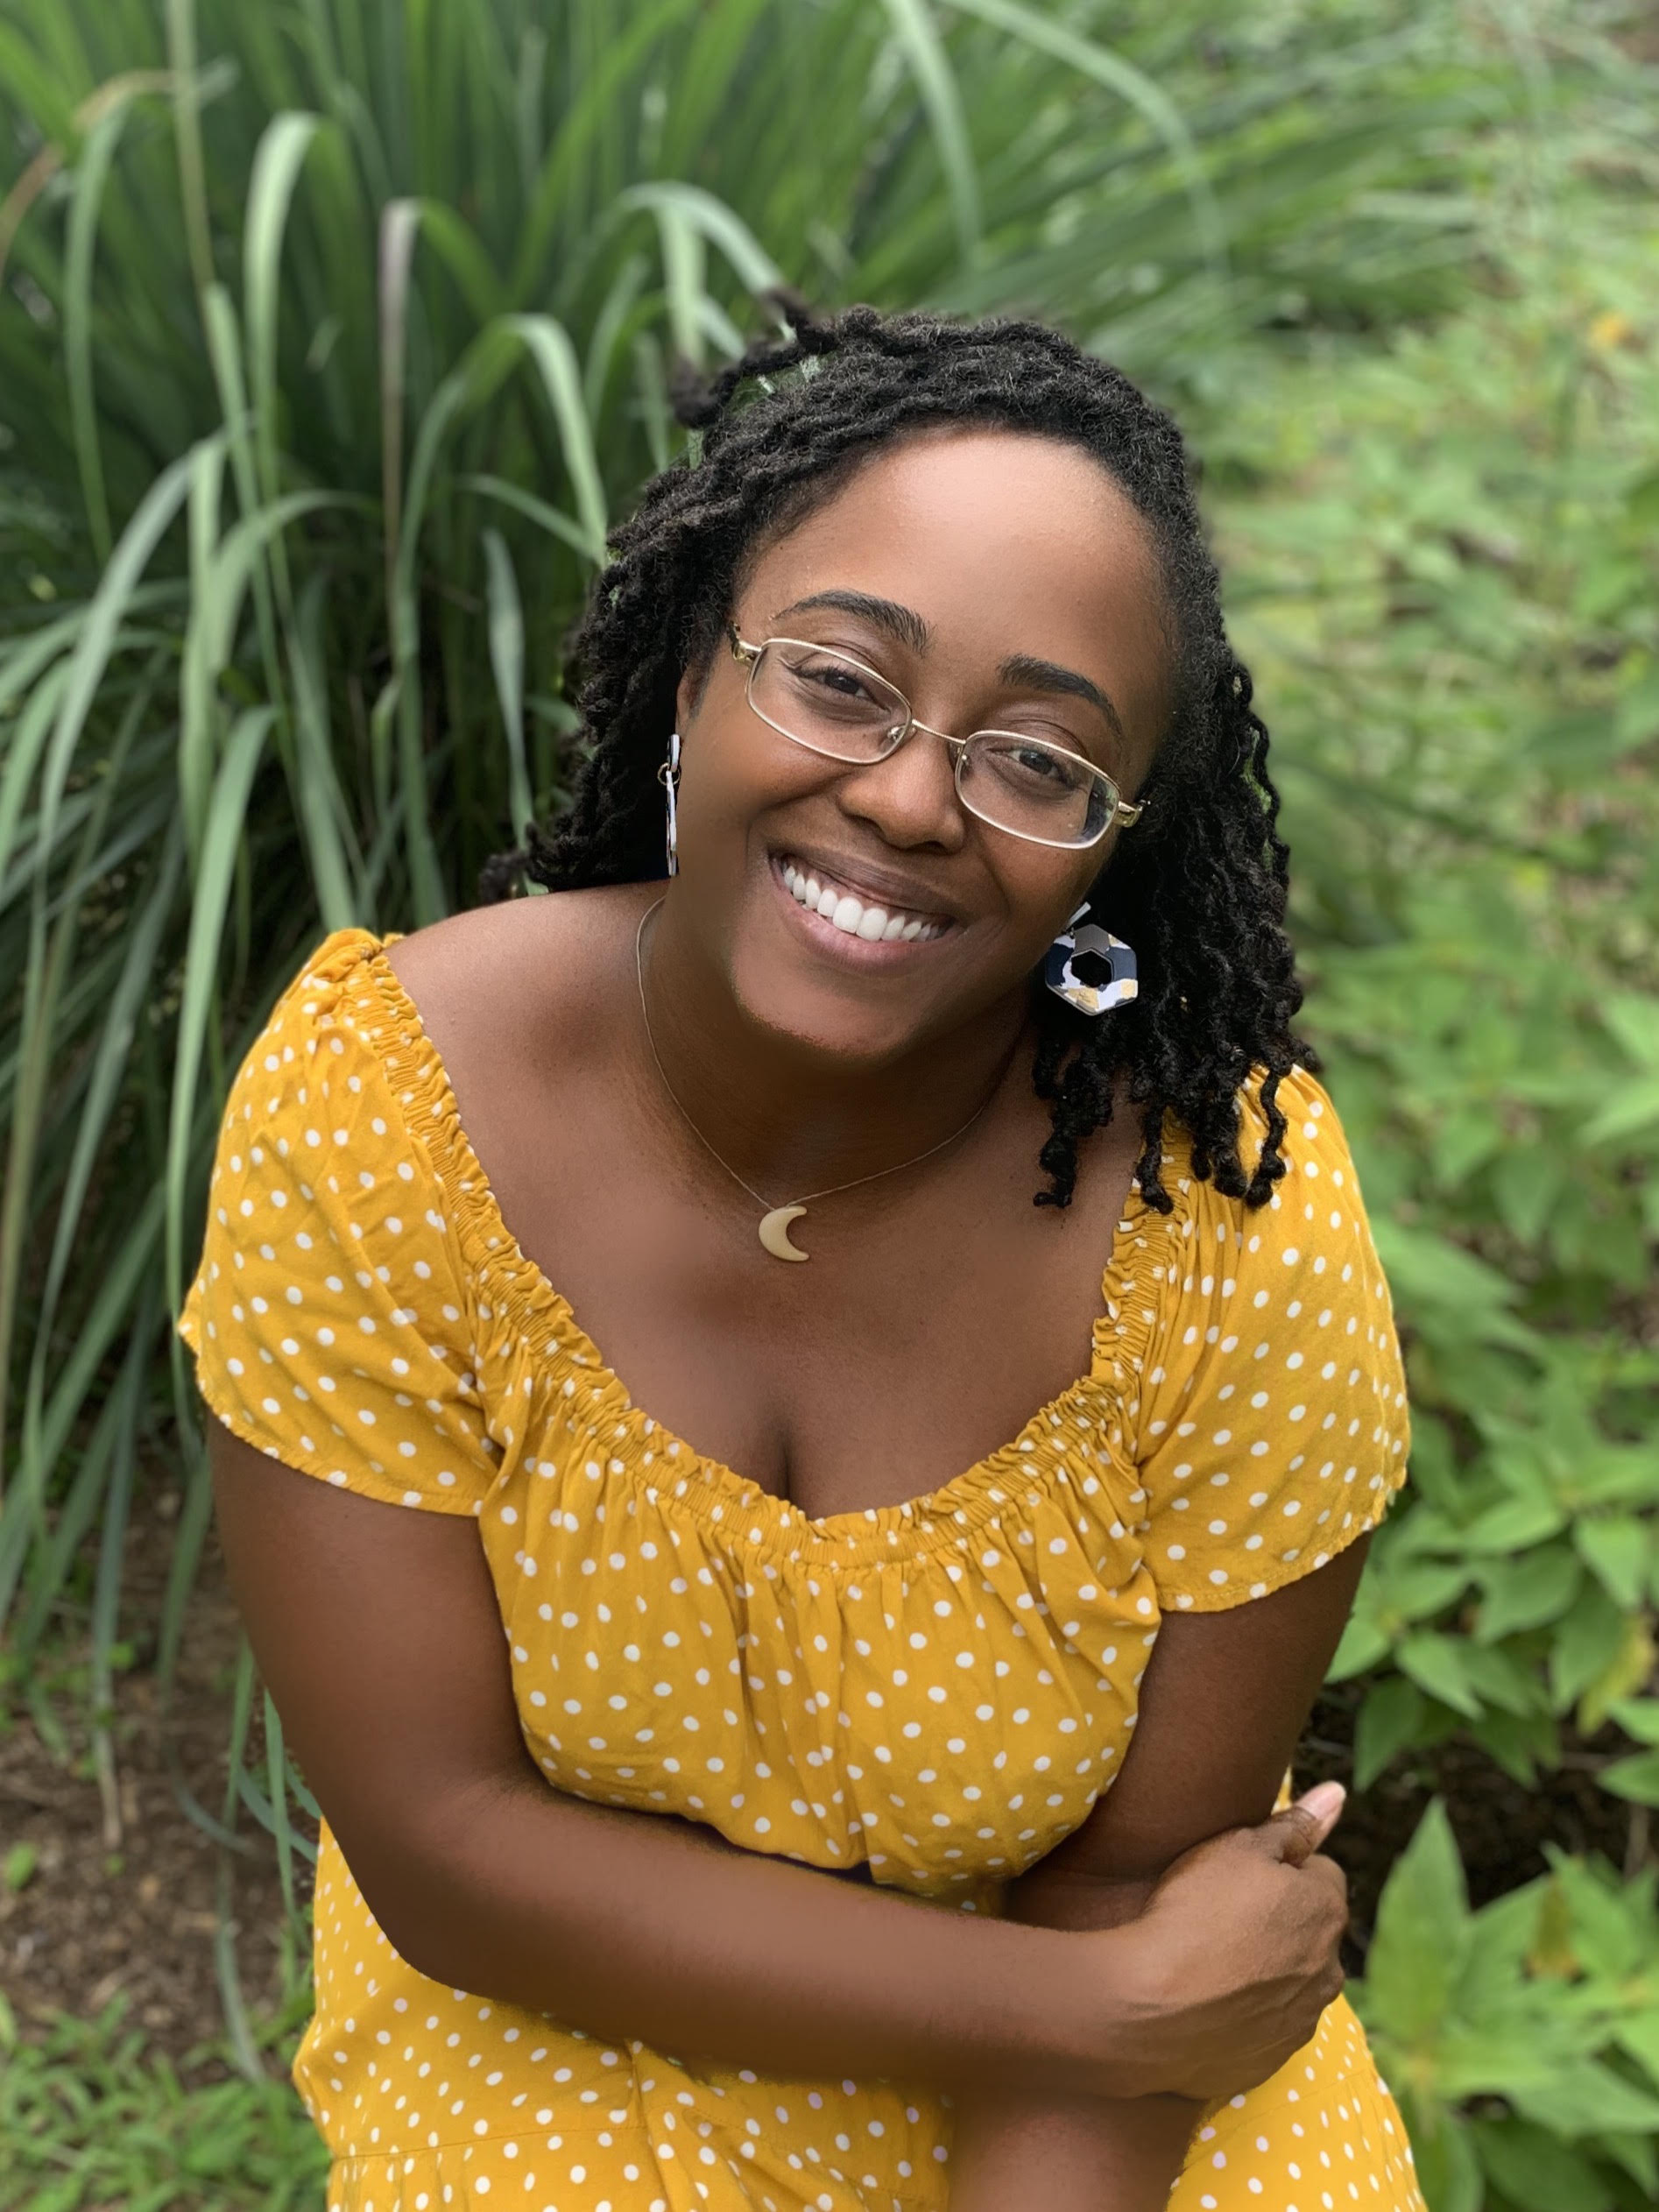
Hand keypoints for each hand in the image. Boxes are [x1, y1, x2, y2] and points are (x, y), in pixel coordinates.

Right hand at [1080, 1781, 1349, 2102]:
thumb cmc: (1195, 1912)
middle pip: (1310, 1930)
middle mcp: (1329, 1970)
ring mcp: (1301, 2020)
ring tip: (1210, 1958)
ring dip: (1265, 1968)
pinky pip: (1266, 2024)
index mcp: (1327, 1910)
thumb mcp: (1239, 1847)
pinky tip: (1205, 1999)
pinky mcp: (1272, 2059)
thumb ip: (1295, 1824)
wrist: (1151, 2009)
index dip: (1279, 1867)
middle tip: (1221, 1913)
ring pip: (1291, 1979)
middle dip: (1280, 1920)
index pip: (1320, 1873)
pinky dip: (1245, 2011)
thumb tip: (1337, 1794)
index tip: (1240, 1874)